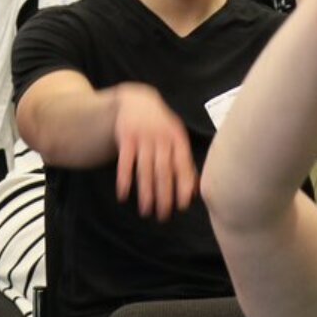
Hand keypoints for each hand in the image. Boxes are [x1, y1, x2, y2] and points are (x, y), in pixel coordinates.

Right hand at [112, 84, 195, 220]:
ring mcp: (143, 137)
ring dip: (145, 192)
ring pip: (145, 170)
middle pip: (163, 171)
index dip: (183, 186)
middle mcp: (162, 138)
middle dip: (164, 195)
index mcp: (178, 139)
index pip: (183, 165)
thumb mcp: (176, 138)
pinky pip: (125, 162)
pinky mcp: (126, 137)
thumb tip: (193, 191)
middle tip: (163, 216)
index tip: (182, 206)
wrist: (137, 100)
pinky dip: (124, 180)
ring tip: (146, 211)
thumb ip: (184, 162)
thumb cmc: (162, 126)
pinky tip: (123, 195)